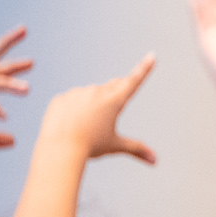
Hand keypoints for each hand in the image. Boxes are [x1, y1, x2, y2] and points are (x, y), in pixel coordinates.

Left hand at [40, 55, 156, 164]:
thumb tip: (155, 161)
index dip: (144, 69)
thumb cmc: (91, 146)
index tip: (152, 55)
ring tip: (85, 127)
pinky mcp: (61, 98)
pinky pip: (70, 103)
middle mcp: (97, 92)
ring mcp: (77, 93)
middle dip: (116, 92)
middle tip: (114, 105)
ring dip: (91, 106)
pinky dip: (72, 111)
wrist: (60, 147)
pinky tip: (69, 125)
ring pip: (89, 97)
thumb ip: (136, 149)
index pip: (133, 81)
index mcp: (114, 101)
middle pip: (113, 86)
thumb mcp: (115, 146)